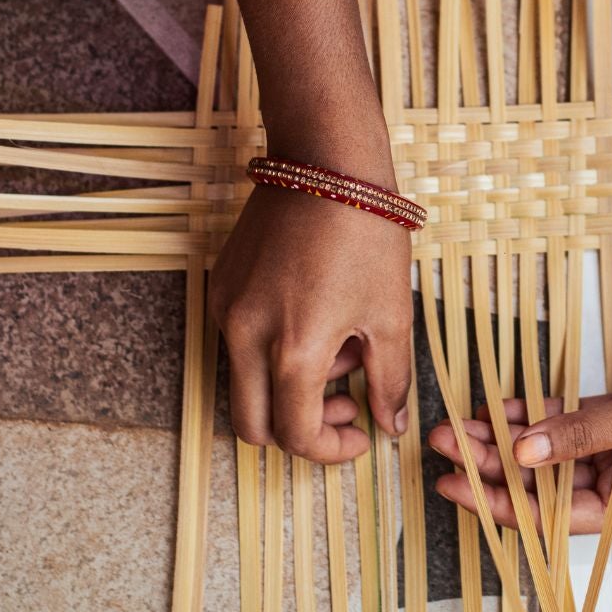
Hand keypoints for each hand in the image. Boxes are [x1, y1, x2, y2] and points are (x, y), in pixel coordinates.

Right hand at [209, 184, 413, 462]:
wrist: (326, 161)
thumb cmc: (366, 233)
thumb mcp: (391, 314)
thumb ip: (390, 380)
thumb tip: (390, 424)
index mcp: (293, 349)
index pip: (296, 435)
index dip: (331, 450)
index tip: (361, 433)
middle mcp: (246, 335)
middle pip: (254, 426)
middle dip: (300, 430)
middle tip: (345, 407)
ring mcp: (226, 310)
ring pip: (245, 384)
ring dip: (289, 385)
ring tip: (340, 343)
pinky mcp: (219, 287)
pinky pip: (238, 343)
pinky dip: (272, 350)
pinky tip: (315, 314)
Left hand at [427, 311, 611, 531]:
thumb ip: (584, 432)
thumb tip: (523, 450)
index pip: (550, 515)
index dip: (497, 500)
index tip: (451, 482)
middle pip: (543, 484)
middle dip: (491, 464)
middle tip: (440, 441)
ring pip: (550, 452)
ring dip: (507, 437)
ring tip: (459, 422)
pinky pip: (571, 423)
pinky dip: (539, 414)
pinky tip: (503, 405)